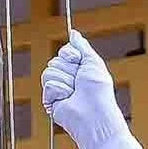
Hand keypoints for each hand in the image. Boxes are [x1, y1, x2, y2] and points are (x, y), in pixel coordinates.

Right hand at [40, 34, 131, 148]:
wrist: (94, 115)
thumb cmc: (99, 92)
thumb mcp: (93, 62)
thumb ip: (81, 46)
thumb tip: (73, 33)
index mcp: (78, 68)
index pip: (64, 52)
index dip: (71, 55)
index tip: (79, 63)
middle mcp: (67, 78)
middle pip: (55, 60)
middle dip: (69, 69)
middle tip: (79, 82)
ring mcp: (58, 88)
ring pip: (49, 71)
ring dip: (65, 81)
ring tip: (74, 92)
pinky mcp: (50, 99)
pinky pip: (48, 84)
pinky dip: (60, 90)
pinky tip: (67, 99)